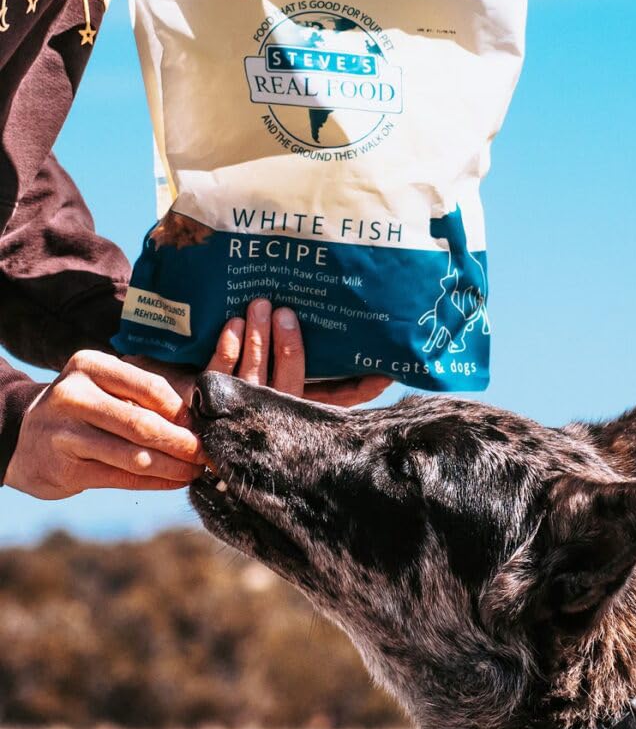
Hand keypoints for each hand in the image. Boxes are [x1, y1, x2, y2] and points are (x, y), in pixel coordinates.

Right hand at [5, 350, 203, 499]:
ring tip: (197, 470)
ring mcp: (65, 434)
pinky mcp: (65, 470)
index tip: (204, 423)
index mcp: (89, 366)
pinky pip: (123, 478)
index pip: (150, 386)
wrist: (24, 435)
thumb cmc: (85, 407)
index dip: (183, 409)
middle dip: (184, 442)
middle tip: (209, 453)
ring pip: (135, 456)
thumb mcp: (106, 384)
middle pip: (144, 424)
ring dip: (174, 467)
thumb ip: (145, 393)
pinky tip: (176, 481)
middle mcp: (73, 396)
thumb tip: (200, 416)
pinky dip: (157, 481)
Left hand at [128, 299, 390, 407]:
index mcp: (291, 418)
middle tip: (288, 312)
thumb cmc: (227, 381)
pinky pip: (219, 375)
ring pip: (254, 378)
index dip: (357, 390)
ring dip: (258, 339)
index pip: (331, 405)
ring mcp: (236, 418)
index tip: (383, 373)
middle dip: (290, 349)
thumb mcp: (265, 372)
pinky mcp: (202, 407)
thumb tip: (319, 322)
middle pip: (288, 387)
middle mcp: (269, 423)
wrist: (160, 412)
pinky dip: (227, 348)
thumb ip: (292, 360)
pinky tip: (231, 325)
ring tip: (261, 305)